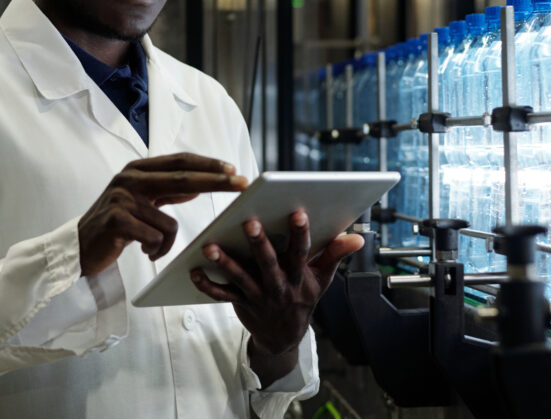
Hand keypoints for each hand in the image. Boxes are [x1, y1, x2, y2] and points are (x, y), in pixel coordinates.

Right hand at [78, 153, 247, 276]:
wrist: (79, 247)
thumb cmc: (116, 224)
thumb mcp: (142, 202)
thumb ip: (166, 190)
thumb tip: (199, 185)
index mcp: (138, 169)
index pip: (180, 162)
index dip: (208, 165)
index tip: (233, 170)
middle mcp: (129, 178)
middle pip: (184, 178)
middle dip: (216, 182)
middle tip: (241, 184)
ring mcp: (122, 198)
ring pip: (170, 222)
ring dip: (166, 242)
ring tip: (151, 247)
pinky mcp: (116, 220)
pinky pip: (155, 238)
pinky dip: (155, 250)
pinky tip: (143, 252)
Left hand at [189, 211, 363, 384]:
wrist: (284, 337)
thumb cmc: (302, 298)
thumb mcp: (323, 279)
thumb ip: (335, 254)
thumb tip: (356, 236)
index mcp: (299, 277)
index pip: (302, 253)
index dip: (301, 234)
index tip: (298, 213)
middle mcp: (279, 286)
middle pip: (268, 263)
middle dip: (259, 244)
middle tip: (249, 222)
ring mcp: (258, 296)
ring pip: (240, 278)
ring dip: (225, 263)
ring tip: (210, 247)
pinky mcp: (240, 303)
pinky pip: (221, 295)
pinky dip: (207, 285)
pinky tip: (194, 271)